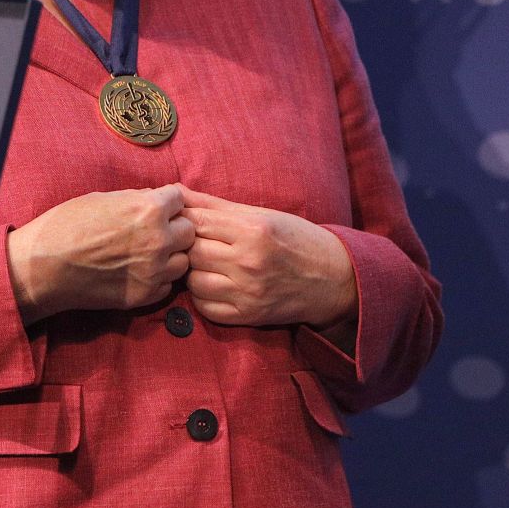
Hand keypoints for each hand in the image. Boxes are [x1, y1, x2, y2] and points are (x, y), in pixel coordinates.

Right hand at [6, 184, 195, 324]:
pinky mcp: (145, 295)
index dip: (167, 201)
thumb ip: (136, 200)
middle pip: (189, 230)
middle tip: (156, 230)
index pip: (180, 199)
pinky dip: (158, 278)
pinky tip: (139, 271)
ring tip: (149, 253)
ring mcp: (154, 270)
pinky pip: (167, 285)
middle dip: (175, 227)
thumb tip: (155, 200)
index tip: (158, 206)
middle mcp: (158, 239)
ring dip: (171, 255)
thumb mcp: (102, 199)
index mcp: (149, 209)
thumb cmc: (67, 225)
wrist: (44, 267)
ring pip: (183, 260)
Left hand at [181, 190, 357, 337]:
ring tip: (205, 264)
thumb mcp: (259, 214)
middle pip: (192, 252)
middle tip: (192, 243)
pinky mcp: (249, 316)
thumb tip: (175, 191)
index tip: (182, 221)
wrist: (333, 278)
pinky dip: (202, 296)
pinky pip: (205, 308)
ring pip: (194, 281)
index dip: (183, 220)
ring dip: (193, 272)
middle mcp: (249, 262)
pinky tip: (213, 284)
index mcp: (253, 231)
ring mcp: (248, 292)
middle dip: (187, 246)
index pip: (197, 222)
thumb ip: (214, 204)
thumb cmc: (295, 239)